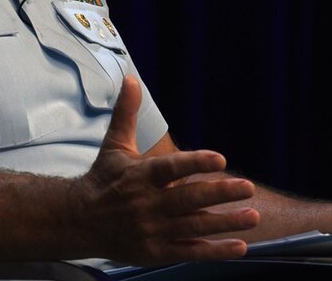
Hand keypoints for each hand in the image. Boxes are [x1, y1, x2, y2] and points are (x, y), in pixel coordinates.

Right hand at [70, 75, 259, 264]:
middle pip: (188, 198)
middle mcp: (147, 203)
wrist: (79, 220)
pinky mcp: (155, 252)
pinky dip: (214, 250)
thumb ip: (126, 113)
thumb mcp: (114, 144)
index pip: (170, 168)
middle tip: (248, 187)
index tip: (220, 158)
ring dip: (225, 222)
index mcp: (140, 175)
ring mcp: (152, 230)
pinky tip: (240, 245)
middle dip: (220, 193)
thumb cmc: (103, 178)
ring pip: (193, 226)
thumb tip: (131, 79)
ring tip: (252, 215)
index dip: (195, 163)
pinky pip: (189, 252)